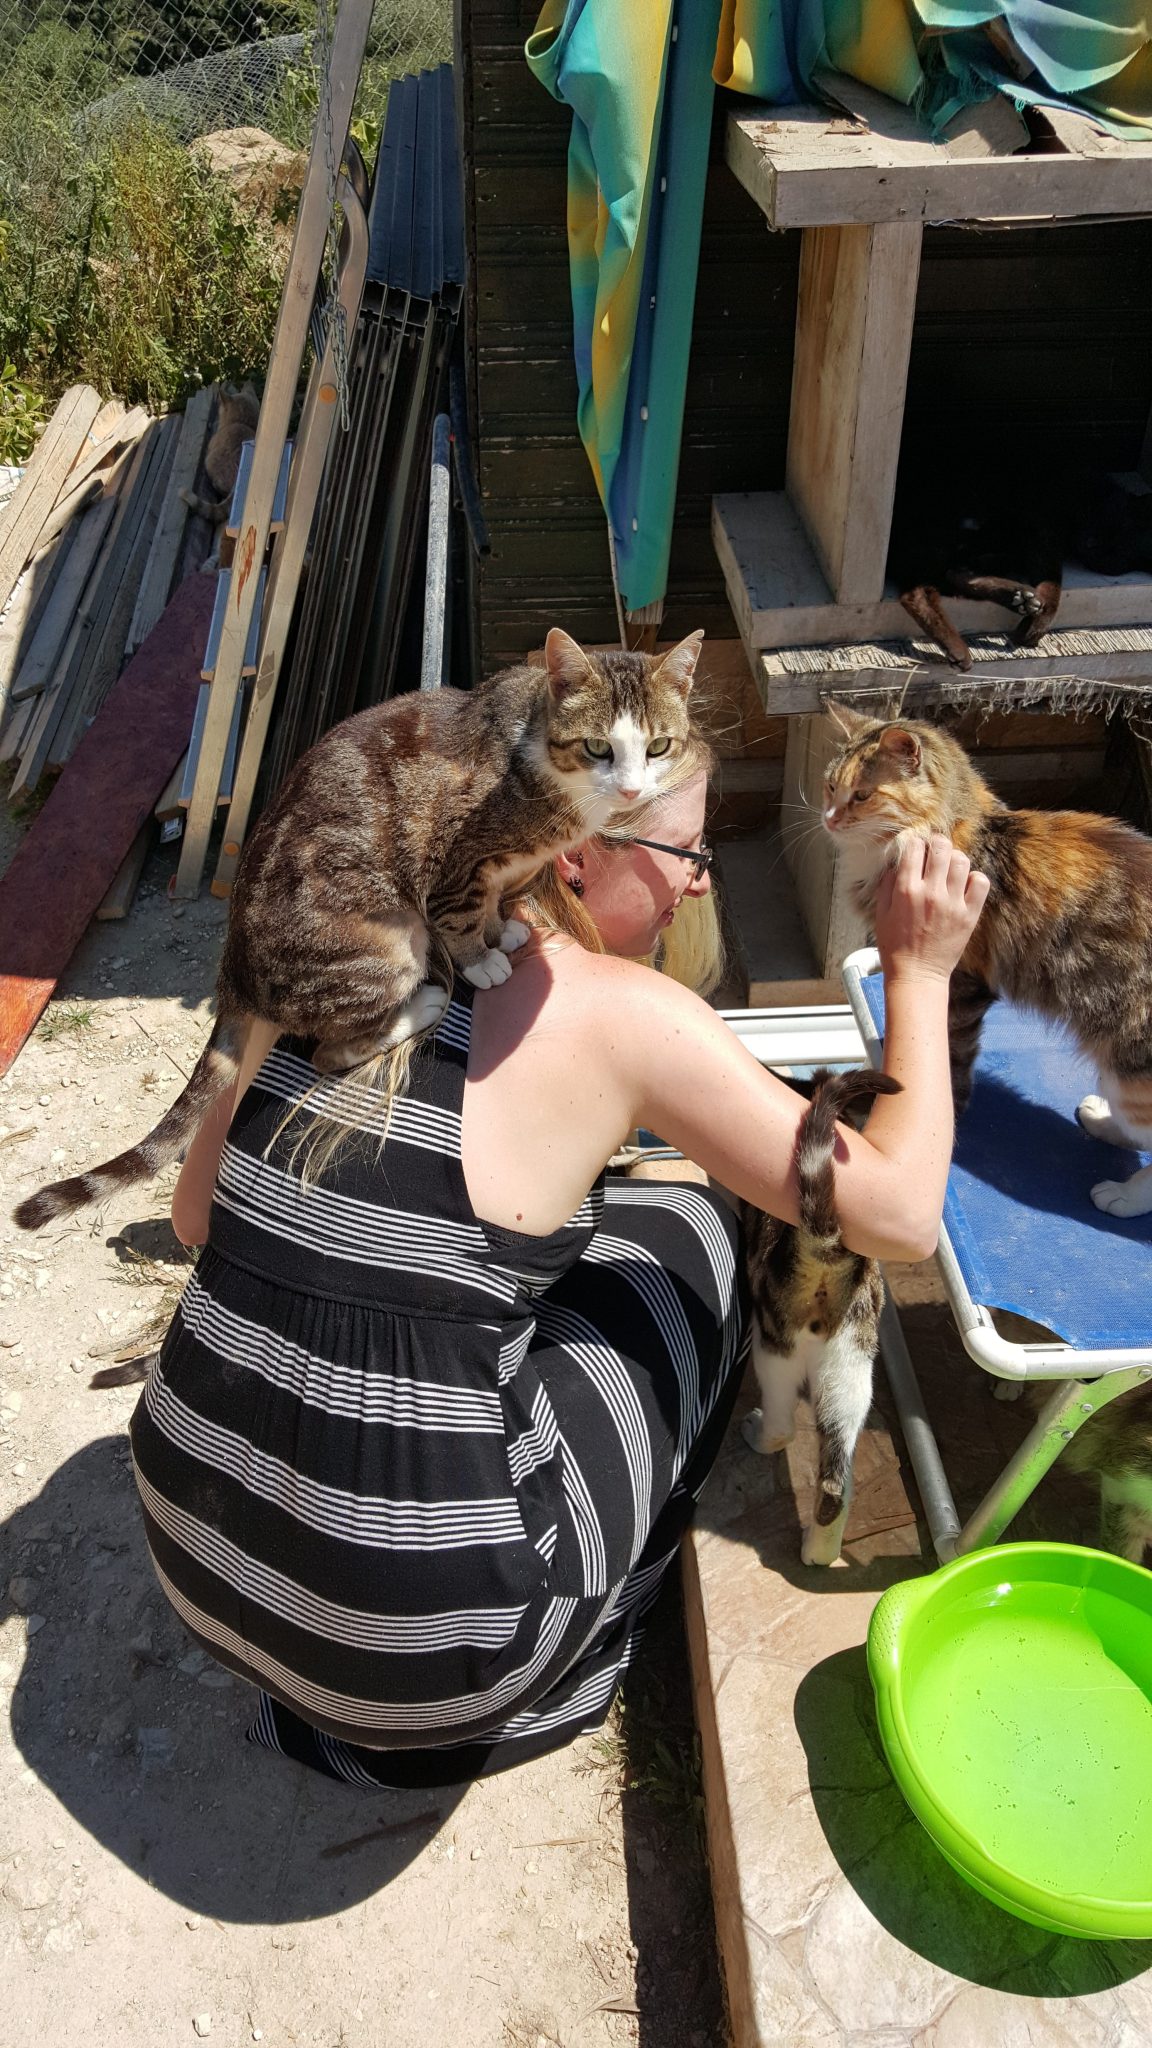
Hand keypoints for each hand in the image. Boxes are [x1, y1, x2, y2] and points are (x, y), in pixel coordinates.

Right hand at [873, 834, 988, 986]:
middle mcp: (931, 892)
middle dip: (937, 843)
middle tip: (935, 851)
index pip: (915, 848)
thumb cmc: (895, 946)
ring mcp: (952, 903)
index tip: (916, 850)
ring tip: (949, 868)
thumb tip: (897, 863)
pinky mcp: (969, 915)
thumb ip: (887, 884)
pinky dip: (974, 878)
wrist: (917, 974)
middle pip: (941, 847)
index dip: (915, 843)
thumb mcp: (880, 913)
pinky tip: (964, 884)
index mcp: (906, 890)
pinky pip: (980, 882)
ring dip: (955, 858)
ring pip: (962, 860)